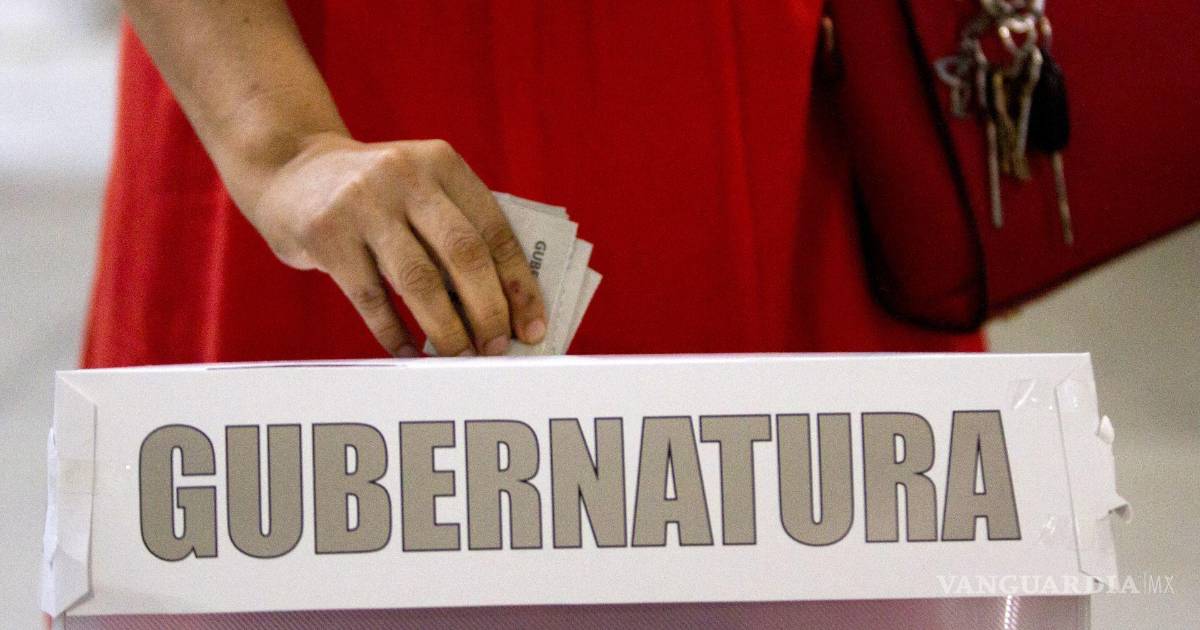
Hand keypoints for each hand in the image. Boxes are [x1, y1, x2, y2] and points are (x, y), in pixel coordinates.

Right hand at [248, 132, 545, 356]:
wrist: (289, 168)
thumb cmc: (374, 196)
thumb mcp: (419, 189)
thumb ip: (456, 230)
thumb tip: (502, 310)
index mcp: (442, 163)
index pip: (495, 230)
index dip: (519, 284)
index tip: (534, 327)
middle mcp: (405, 176)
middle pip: (463, 254)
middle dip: (488, 310)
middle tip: (499, 349)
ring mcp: (363, 204)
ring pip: (419, 281)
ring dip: (447, 329)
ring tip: (462, 359)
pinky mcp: (327, 235)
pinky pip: (370, 298)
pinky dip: (394, 332)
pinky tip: (410, 353)